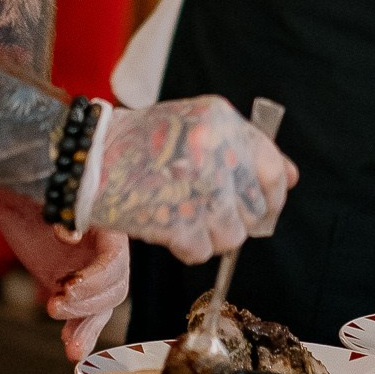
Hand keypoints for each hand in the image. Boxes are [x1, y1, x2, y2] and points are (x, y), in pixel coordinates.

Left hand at [0, 187, 128, 364]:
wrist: (12, 200)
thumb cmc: (29, 191)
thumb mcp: (40, 195)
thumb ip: (58, 211)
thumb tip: (71, 234)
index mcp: (105, 224)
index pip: (117, 256)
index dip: (98, 275)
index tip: (70, 284)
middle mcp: (104, 250)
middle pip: (114, 286)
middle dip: (87, 303)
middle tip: (55, 304)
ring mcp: (91, 271)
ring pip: (103, 306)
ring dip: (87, 327)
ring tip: (70, 347)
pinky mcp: (74, 287)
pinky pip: (87, 314)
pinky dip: (81, 332)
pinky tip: (72, 348)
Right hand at [87, 97, 294, 263]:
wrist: (85, 158)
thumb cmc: (137, 143)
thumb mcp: (193, 125)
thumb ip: (240, 147)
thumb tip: (288, 177)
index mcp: (221, 122)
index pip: (271, 167)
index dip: (272, 194)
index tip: (265, 206)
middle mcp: (215, 152)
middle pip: (256, 207)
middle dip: (239, 219)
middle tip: (212, 213)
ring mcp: (198, 188)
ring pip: (232, 235)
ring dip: (211, 236)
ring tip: (184, 217)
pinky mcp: (178, 220)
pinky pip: (202, 251)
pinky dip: (187, 247)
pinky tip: (168, 227)